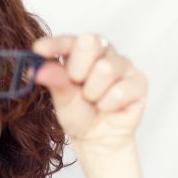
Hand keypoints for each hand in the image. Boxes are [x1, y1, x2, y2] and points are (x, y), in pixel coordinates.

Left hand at [32, 34, 147, 151]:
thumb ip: (54, 80)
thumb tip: (39, 69)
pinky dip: (107, 104)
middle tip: (77, 85)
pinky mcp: (139, 81)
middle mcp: (103, 51)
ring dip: (92, 93)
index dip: (54, 44)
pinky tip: (108, 107)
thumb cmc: (77, 111)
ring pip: (105, 69)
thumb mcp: (60, 97)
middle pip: (89, 43)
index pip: (67, 40)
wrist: (97, 138)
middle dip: (77, 70)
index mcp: (79, 50)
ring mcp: (123, 64)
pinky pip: (119, 90)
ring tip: (93, 100)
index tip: (38, 50)